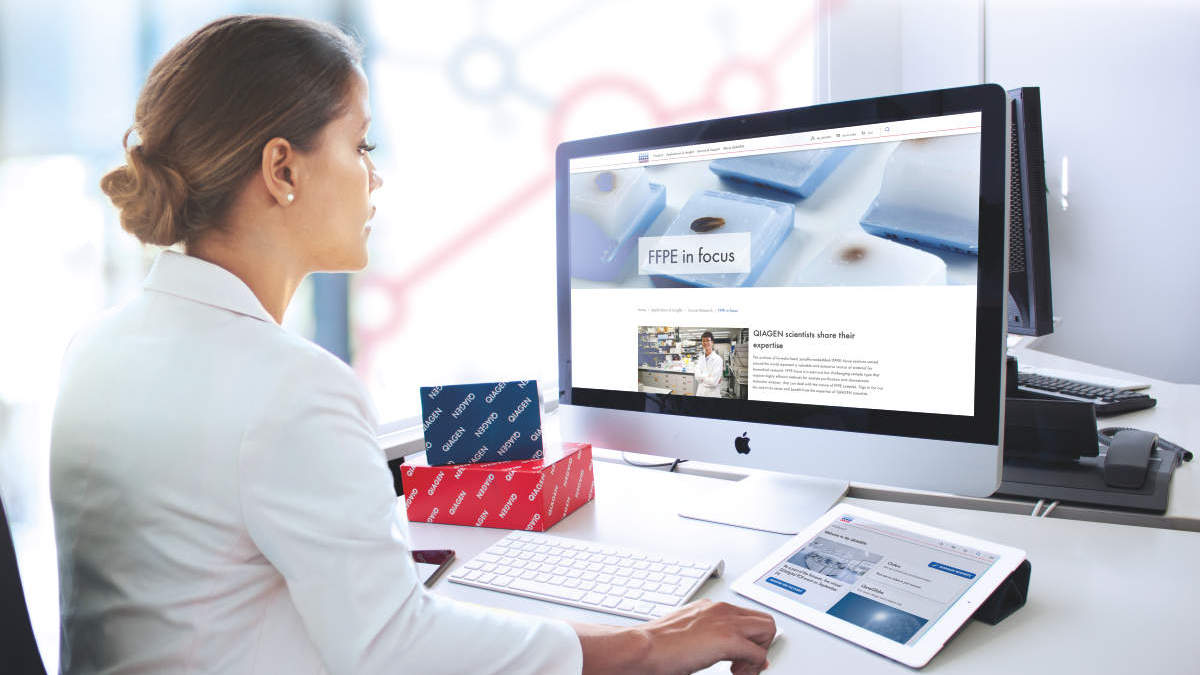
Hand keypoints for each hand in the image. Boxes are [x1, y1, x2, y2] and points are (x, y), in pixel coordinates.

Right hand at [575, 599, 775, 674]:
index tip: (743, 655)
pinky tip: (736, 674)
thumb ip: (702, 634)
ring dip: (761, 653)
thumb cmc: (655, 644)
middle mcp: (720, 609)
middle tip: (745, 663)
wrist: (642, 648)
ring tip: (742, 670)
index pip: (745, 616)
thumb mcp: (684, 632)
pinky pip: (759, 655)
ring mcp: (726, 622)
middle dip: (761, 643)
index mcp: (709, 607)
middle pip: (763, 619)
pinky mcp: (728, 639)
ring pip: (768, 630)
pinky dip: (754, 668)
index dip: (749, 638)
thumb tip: (711, 646)